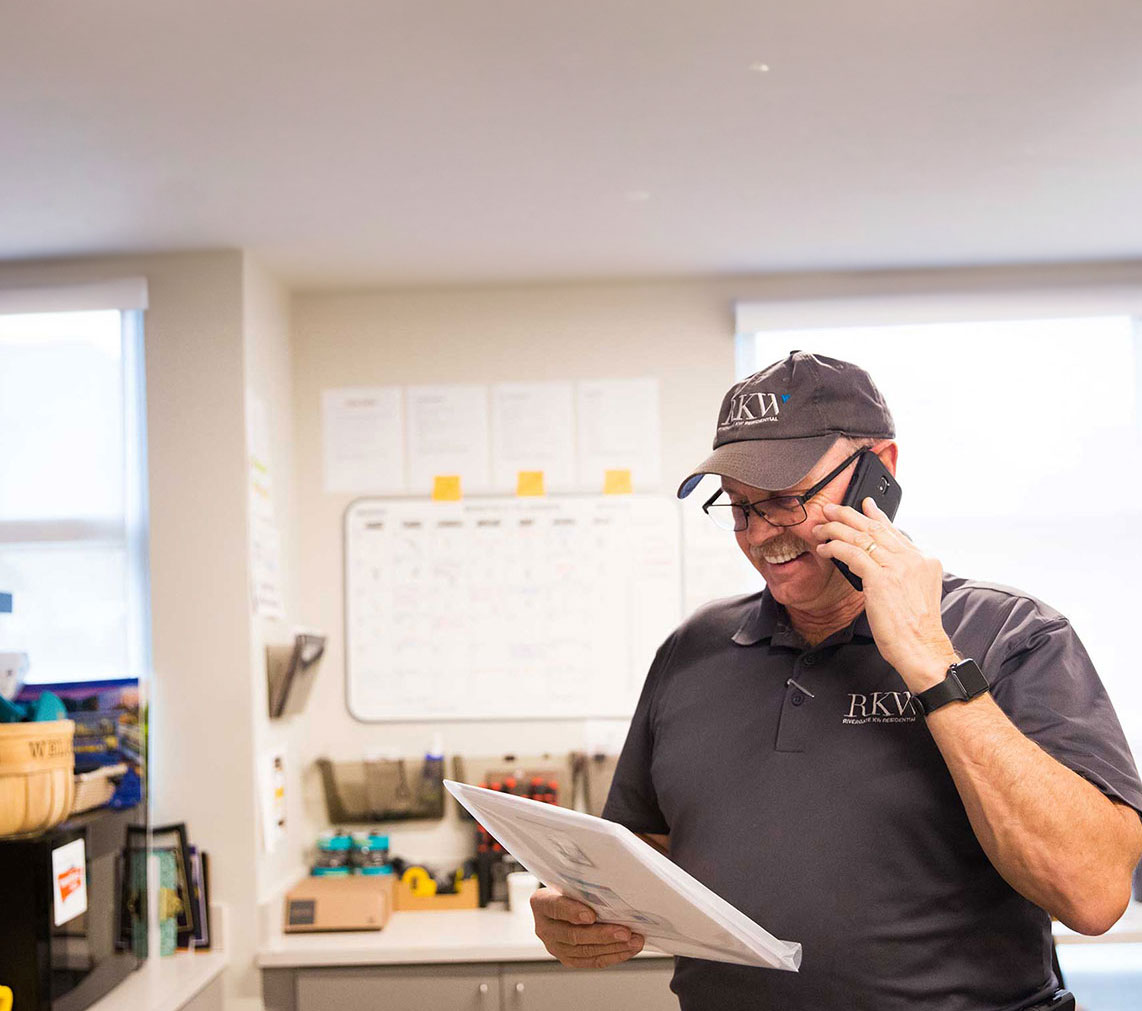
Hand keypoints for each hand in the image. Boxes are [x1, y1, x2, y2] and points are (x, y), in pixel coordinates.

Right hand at [531, 886, 644, 967]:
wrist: (561, 901)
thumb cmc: (568, 888)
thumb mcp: (569, 881)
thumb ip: (582, 887)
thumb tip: (611, 890)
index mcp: (541, 903)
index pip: (555, 907)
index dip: (573, 912)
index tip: (591, 915)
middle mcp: (544, 928)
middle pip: (573, 935)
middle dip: (602, 935)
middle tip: (624, 932)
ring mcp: (555, 946)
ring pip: (585, 952)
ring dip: (613, 947)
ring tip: (633, 941)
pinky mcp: (568, 959)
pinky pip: (592, 961)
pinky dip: (613, 956)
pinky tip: (627, 949)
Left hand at [814, 498, 956, 690]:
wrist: (922, 647)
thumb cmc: (915, 628)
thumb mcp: (916, 593)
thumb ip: (903, 573)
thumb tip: (878, 564)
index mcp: (924, 561)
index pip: (894, 531)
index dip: (876, 516)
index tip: (865, 505)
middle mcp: (913, 559)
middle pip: (875, 528)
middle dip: (849, 515)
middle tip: (831, 509)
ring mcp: (898, 567)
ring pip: (860, 537)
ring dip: (835, 530)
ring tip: (820, 528)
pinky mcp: (881, 578)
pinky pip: (851, 553)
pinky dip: (834, 548)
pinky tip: (824, 549)